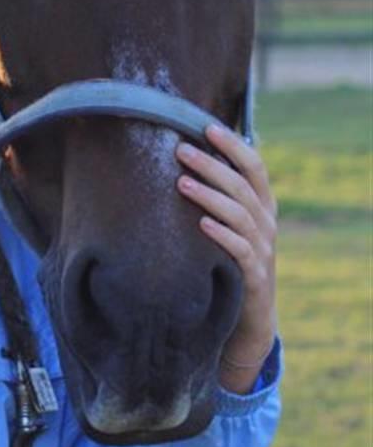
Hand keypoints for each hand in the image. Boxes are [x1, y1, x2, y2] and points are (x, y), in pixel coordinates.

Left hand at [176, 123, 276, 392]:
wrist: (246, 320)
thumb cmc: (227, 261)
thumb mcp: (228, 225)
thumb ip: (216, 194)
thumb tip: (179, 155)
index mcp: (262, 205)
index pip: (255, 166)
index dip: (233, 145)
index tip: (206, 126)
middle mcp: (267, 223)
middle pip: (242, 186)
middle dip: (211, 165)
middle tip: (179, 150)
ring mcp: (264, 250)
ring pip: (241, 214)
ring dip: (210, 196)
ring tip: (181, 184)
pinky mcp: (256, 277)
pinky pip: (241, 251)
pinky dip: (222, 235)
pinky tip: (202, 224)